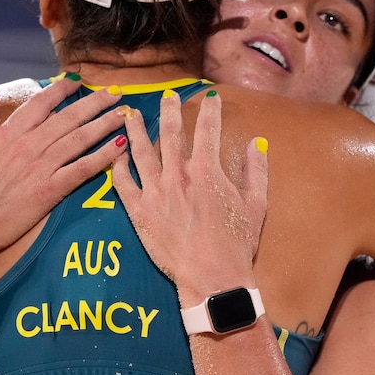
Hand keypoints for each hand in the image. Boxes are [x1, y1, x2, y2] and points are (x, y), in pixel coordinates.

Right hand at [0, 77, 127, 260]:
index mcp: (8, 133)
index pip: (41, 103)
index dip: (62, 89)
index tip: (78, 82)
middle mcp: (29, 145)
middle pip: (69, 117)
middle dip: (95, 102)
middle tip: (115, 92)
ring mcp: (42, 167)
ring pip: (80, 139)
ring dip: (104, 124)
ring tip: (124, 114)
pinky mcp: (50, 190)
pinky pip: (82, 169)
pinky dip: (103, 157)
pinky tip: (120, 146)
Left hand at [112, 90, 267, 302]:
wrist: (213, 279)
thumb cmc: (237, 244)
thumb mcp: (256, 204)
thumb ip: (256, 170)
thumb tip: (258, 142)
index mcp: (207, 170)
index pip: (207, 129)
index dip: (209, 109)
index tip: (210, 96)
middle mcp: (177, 175)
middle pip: (171, 133)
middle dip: (169, 110)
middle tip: (167, 95)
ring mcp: (155, 192)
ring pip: (141, 152)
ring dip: (137, 130)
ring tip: (131, 115)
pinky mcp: (138, 212)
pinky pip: (123, 184)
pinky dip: (118, 167)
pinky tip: (117, 156)